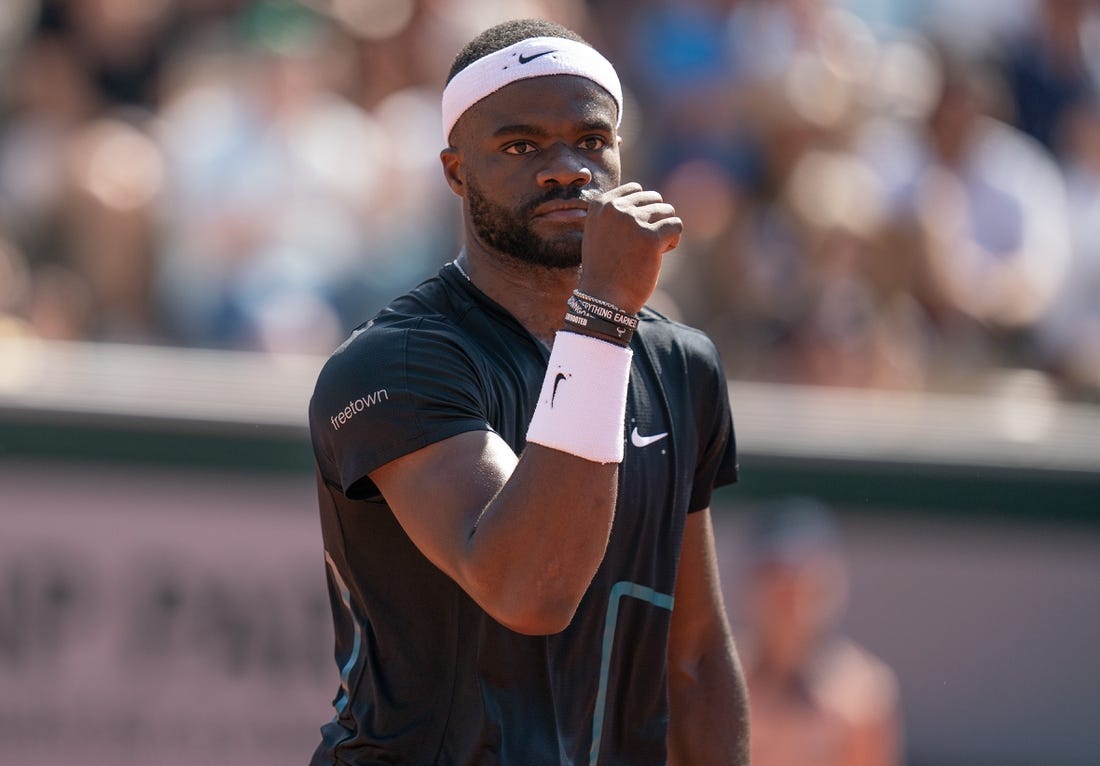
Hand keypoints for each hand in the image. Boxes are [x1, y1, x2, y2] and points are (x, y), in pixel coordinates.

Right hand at [579, 182, 681, 312]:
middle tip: (642, 245)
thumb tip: (647, 196)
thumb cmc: (605, 268)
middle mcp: (615, 208)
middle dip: (654, 220)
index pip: (635, 190)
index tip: (632, 234)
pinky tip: (660, 254)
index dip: (641, 211)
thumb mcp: (601, 232)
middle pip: (654, 199)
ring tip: (650, 250)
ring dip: (664, 230)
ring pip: (667, 210)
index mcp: (600, 204)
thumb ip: (617, 213)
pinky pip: (676, 226)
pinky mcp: (651, 237)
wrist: (603, 299)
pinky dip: (673, 240)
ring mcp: (633, 221)